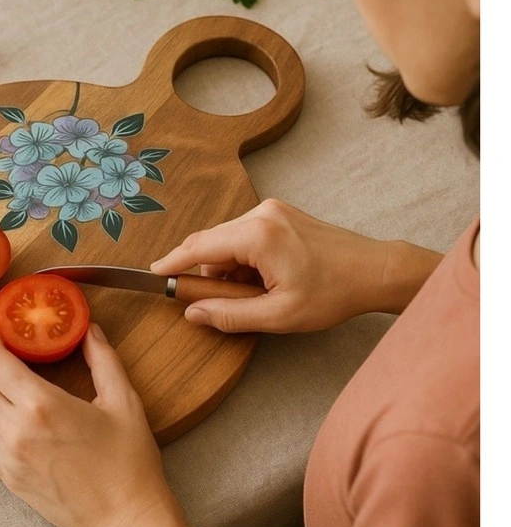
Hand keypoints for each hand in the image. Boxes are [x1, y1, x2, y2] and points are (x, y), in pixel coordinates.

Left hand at [0, 321, 176, 526]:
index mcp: (42, 406)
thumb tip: (88, 330)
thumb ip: (103, 360)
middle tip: (3, 356)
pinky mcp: (7, 479)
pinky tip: (5, 419)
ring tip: (4, 387)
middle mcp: (15, 431)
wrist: (125, 519)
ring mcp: (7, 459)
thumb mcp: (124, 401)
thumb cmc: (129, 462)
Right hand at [150, 199, 441, 333]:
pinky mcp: (281, 214)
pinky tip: (262, 281)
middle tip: (213, 303)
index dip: (172, 263)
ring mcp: (272, 211)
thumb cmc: (333, 293)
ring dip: (228, 268)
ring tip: (254, 296)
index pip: (198, 247)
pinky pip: (245, 236)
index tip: (152, 274)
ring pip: (228, 241)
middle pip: (212, 243)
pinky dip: (243, 259)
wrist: (374, 271)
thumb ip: (229, 314)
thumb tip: (193, 313)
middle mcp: (261, 214)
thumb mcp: (278, 315)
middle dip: (207, 274)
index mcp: (257, 235)